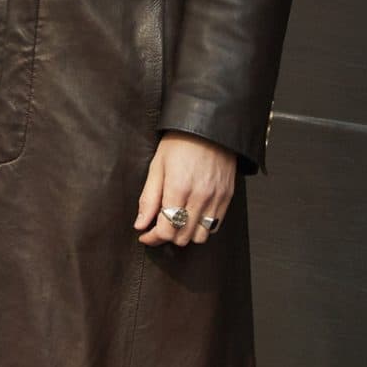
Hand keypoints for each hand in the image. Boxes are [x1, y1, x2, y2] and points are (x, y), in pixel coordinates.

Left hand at [134, 132, 236, 246]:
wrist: (208, 128)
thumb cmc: (180, 142)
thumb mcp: (157, 166)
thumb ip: (149, 198)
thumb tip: (140, 224)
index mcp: (178, 189)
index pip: (166, 231)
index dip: (152, 237)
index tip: (145, 234)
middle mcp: (199, 198)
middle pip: (182, 238)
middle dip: (167, 236)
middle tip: (158, 226)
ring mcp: (215, 199)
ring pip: (200, 237)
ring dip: (186, 234)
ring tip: (177, 221)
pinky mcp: (226, 197)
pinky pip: (215, 225)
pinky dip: (202, 227)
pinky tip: (192, 215)